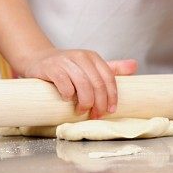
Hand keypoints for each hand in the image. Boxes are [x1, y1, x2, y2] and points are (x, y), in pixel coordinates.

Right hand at [22, 48, 136, 118]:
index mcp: (93, 58)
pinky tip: (68, 100)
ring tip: (82, 111)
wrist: (38, 60)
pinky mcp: (51, 67)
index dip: (112, 96)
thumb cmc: (68, 67)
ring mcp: (65, 61)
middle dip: (99, 102)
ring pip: (82, 84)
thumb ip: (111, 68)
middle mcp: (81, 57)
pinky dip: (68, 94)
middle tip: (96, 115)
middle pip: (97, 83)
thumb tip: (135, 66)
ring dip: (84, 101)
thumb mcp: (90, 66)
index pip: (108, 78)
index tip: (111, 110)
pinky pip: (64, 83)